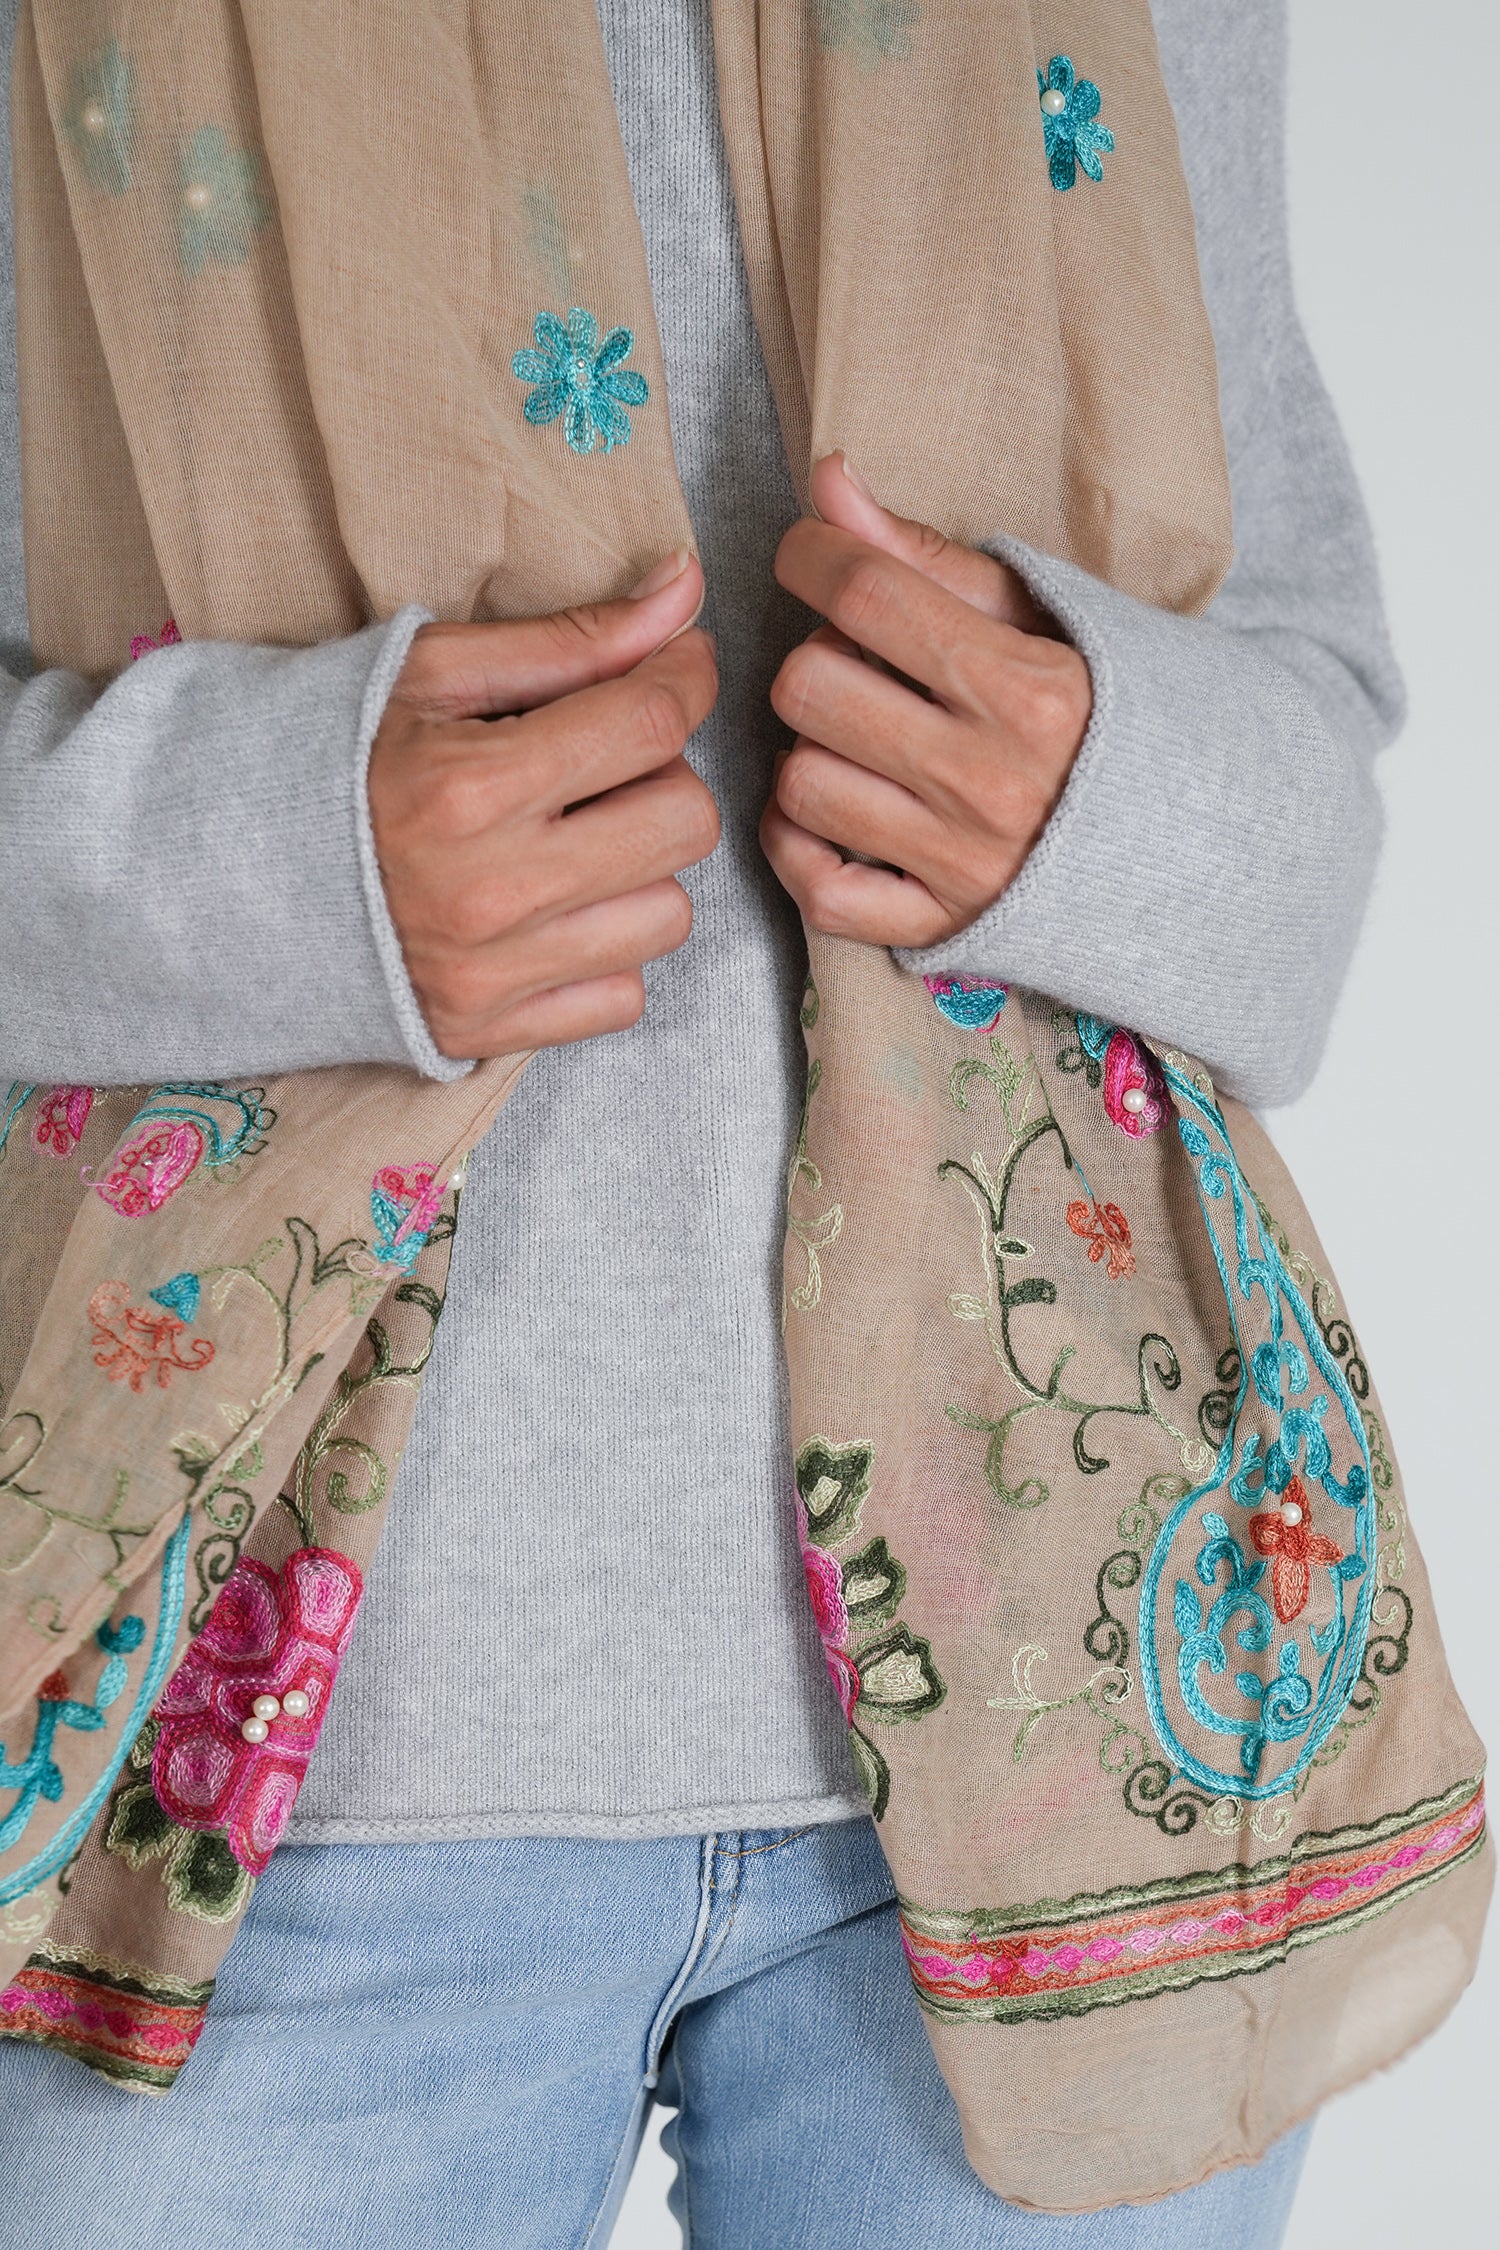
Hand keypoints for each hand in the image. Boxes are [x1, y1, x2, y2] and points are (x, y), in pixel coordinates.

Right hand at [370, 553, 719, 1059]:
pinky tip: (552, 913)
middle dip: (661, 777)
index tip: (671, 670)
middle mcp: (493, 890)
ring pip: (667, 916)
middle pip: (683, 823)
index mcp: (473, 786)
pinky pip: (624, 995)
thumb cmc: (331, 758)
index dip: (682, 680)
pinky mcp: (488, 1031)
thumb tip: (684, 592)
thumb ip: (569, 640)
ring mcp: (493, 973)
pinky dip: (606, 952)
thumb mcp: (432, 673)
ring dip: (640, 870)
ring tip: (575, 842)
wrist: (223, 875)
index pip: (650, 723)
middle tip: (604, 765)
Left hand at [761, 456, 1092, 946]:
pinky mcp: (941, 927)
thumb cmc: (1111, 709)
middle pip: (811, 688)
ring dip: (811, 750)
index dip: (812, 556)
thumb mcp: (1043, 617)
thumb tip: (828, 480)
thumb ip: (926, 554)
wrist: (1199, 837)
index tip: (812, 554)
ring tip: (856, 738)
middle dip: (818, 656)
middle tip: (860, 661)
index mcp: (1025, 688)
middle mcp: (988, 781)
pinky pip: (817, 891)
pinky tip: (828, 812)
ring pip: (801, 785)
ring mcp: (960, 863)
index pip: (867, 595)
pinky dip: (799, 847)